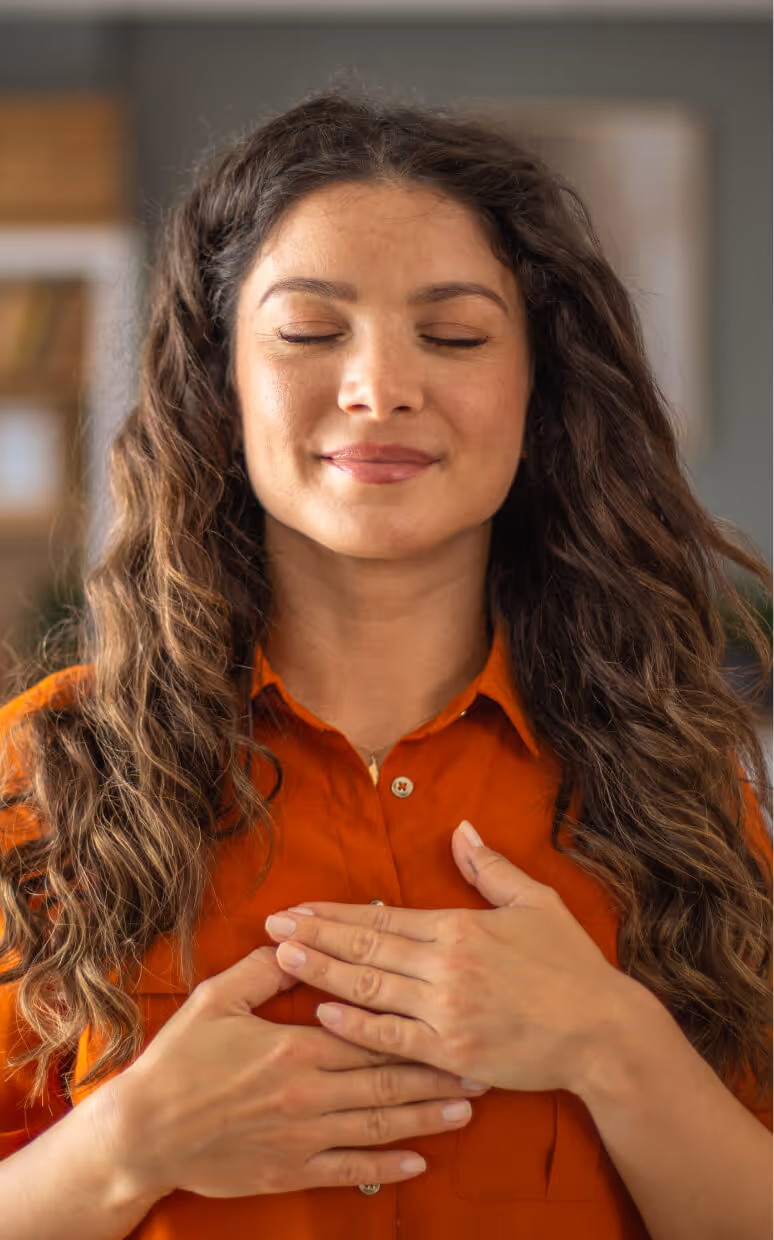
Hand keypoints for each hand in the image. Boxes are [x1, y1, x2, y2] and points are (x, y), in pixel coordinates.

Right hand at [106, 946, 485, 1200]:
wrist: (145, 1132)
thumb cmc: (180, 1060)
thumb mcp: (217, 1000)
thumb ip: (265, 970)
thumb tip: (300, 936)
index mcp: (296, 1047)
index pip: (370, 1033)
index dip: (417, 1028)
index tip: (453, 1018)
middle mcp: (309, 1093)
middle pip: (388, 1081)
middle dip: (438, 1073)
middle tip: (483, 1065)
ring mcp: (304, 1135)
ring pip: (380, 1125)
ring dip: (427, 1117)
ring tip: (467, 1108)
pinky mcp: (291, 1169)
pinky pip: (350, 1170)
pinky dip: (387, 1167)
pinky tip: (419, 1161)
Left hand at [266, 821, 635, 1095]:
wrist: (603, 1032)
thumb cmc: (571, 964)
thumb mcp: (535, 902)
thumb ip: (491, 867)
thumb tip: (460, 830)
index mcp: (461, 928)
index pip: (382, 917)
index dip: (335, 913)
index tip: (298, 907)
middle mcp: (447, 967)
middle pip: (365, 949)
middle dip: (314, 936)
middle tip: (271, 926)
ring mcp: (447, 1013)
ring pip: (369, 990)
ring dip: (321, 973)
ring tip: (282, 957)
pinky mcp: (453, 1054)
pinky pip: (392, 1039)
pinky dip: (355, 1027)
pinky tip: (322, 1014)